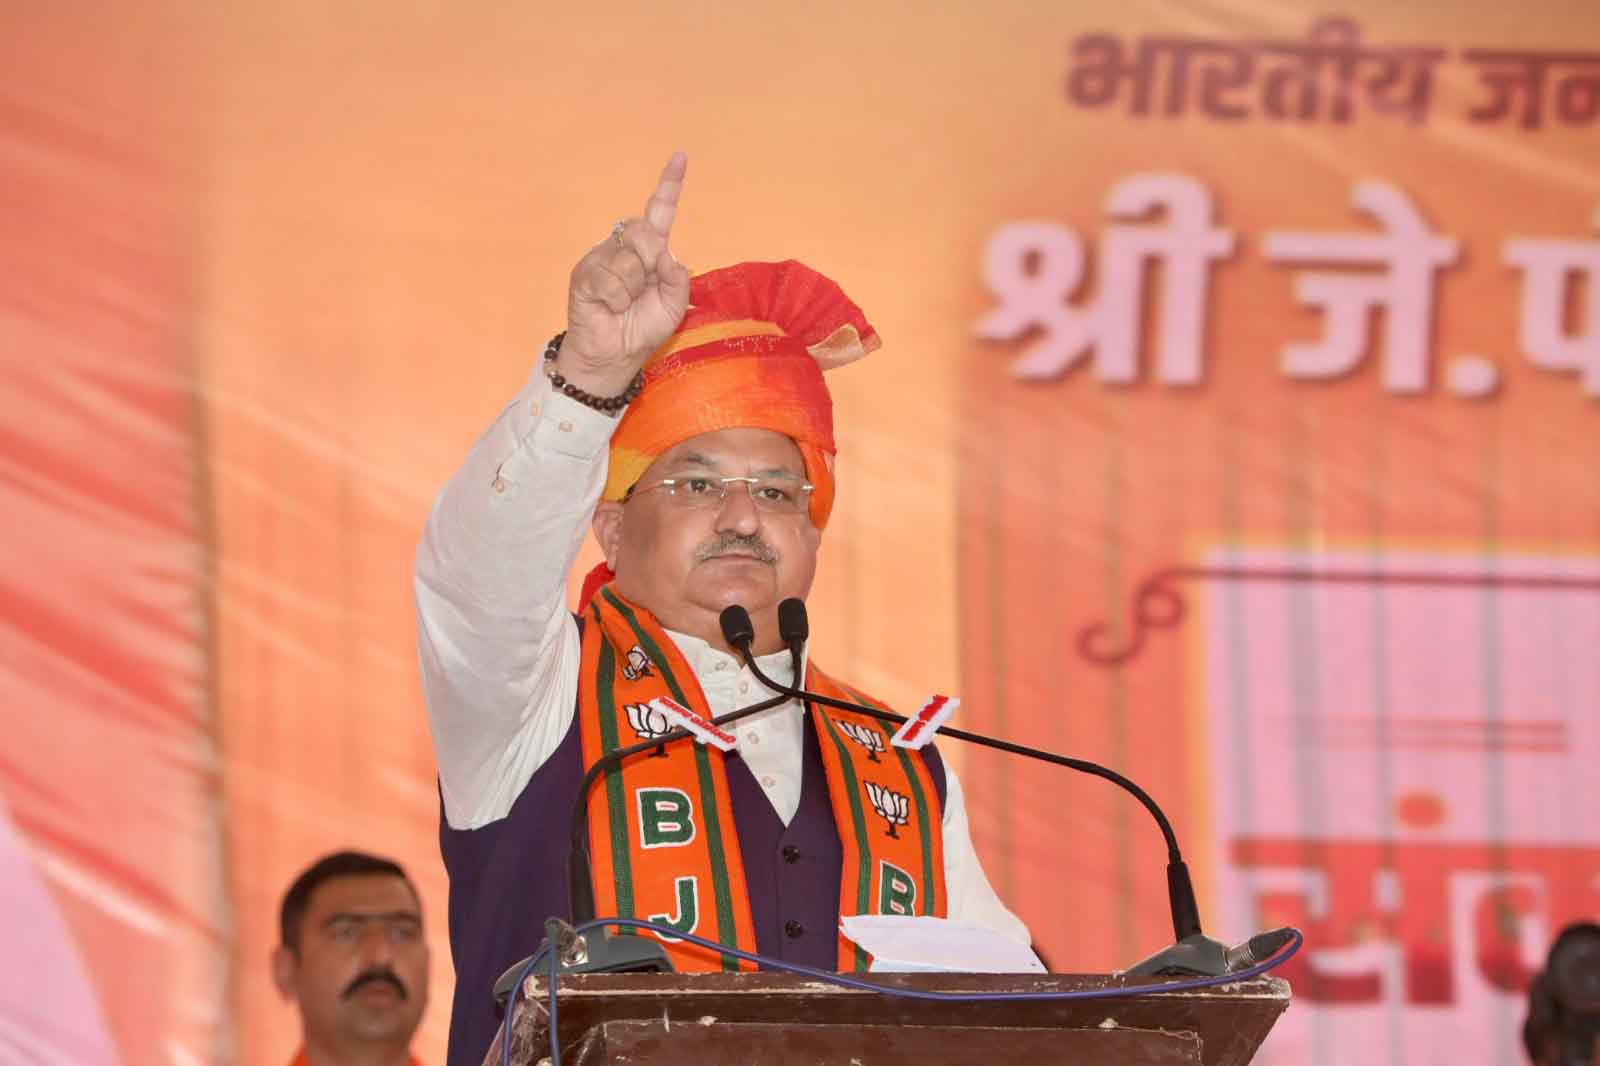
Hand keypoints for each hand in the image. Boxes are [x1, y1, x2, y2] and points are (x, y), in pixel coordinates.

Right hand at [556, 153, 690, 395]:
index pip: (659, 212)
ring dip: (633, 288)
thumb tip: (666, 253)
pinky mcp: (584, 274)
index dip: (669, 186)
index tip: (681, 157)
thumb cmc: (642, 328)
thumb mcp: (674, 306)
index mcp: (650, 251)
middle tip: (643, 287)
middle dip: (650, 261)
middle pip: (644, 231)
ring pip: (627, 259)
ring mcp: (602, 258)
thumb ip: (678, 279)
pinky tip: (610, 307)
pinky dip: (616, 299)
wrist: (614, 355)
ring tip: (623, 303)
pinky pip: (609, 279)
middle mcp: (624, 247)